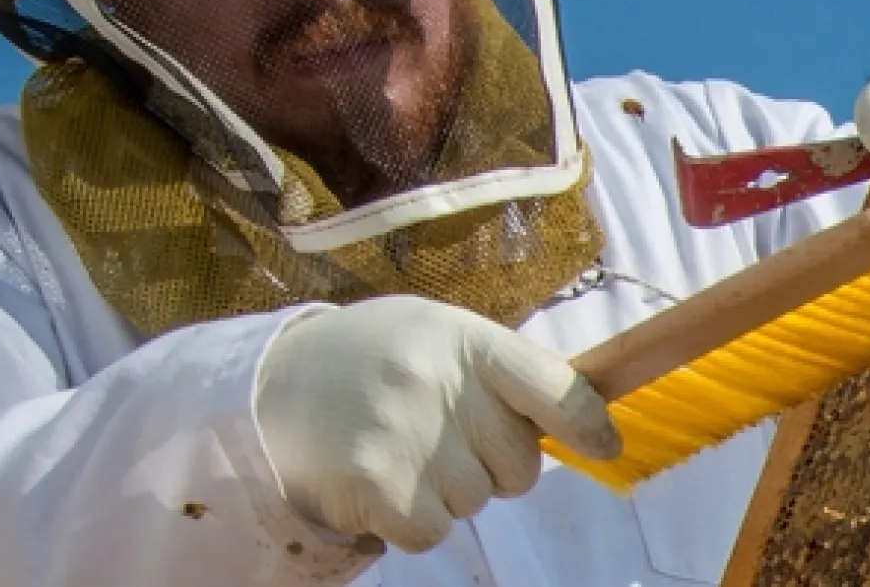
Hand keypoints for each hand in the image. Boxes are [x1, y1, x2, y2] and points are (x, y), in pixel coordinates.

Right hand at [253, 295, 621, 552]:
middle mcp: (441, 383)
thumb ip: (497, 370)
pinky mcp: (377, 484)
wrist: (265, 384)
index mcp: (465, 339)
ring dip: (446, 492)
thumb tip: (580, 419)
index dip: (588, 424)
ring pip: (476, 502)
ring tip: (397, 450)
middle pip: (520, 465)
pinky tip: (379, 482)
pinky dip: (411, 522)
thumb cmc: (368, 361)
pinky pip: (432, 532)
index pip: (556, 386)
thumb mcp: (432, 338)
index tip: (604, 445)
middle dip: (491, 466)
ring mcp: (409, 435)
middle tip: (438, 439)